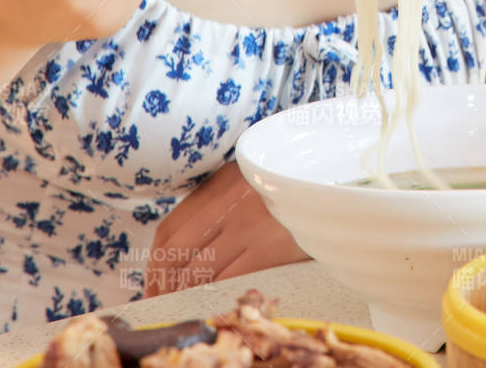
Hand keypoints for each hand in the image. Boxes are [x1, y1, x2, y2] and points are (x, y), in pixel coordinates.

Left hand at [143, 162, 308, 297]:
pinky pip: (229, 278)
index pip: (170, 229)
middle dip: (165, 284)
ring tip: (184, 303)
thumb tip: (178, 250)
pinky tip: (213, 300)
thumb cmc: (290, 188)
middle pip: (178, 252)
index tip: (153, 283)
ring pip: (200, 269)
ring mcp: (248, 223)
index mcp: (220, 183)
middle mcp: (229, 201)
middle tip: (163, 301)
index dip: (155, 263)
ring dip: (186, 292)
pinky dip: (214, 293)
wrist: (332, 188)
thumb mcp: (248, 182)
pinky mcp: (270, 246)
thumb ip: (215, 204)